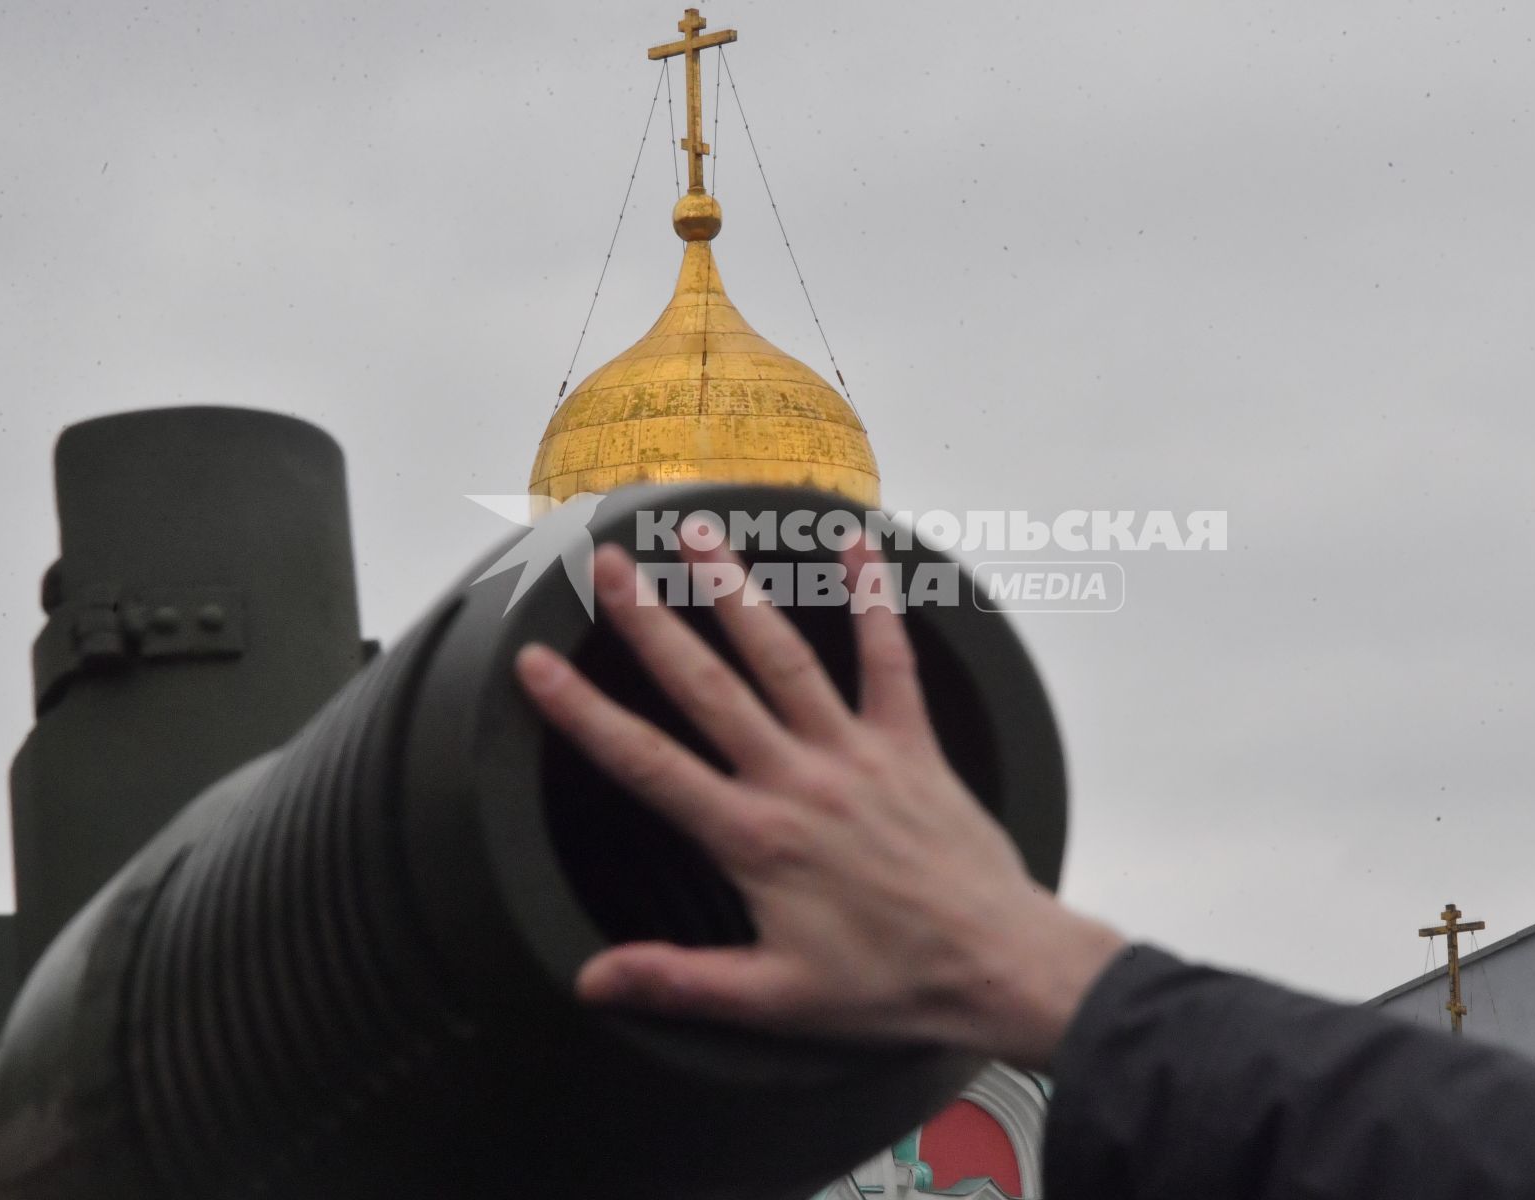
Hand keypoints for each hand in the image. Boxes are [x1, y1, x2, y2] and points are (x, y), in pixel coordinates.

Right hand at [513, 540, 1124, 1070]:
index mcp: (754, 837)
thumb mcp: (773, 1000)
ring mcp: (856, 752)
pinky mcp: (911, 742)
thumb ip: (678, 981)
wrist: (997, 966)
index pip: (647, 763)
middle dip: (650, 621)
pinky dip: (874, 599)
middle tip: (608, 563)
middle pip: (708, 686)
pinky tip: (856, 544)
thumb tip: (591, 979)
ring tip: (698, 535)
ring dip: (737, 591)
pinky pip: (891, 658)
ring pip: (784, 656)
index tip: (537, 664)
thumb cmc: (890, 984)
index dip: (584, 712)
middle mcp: (798, 779)